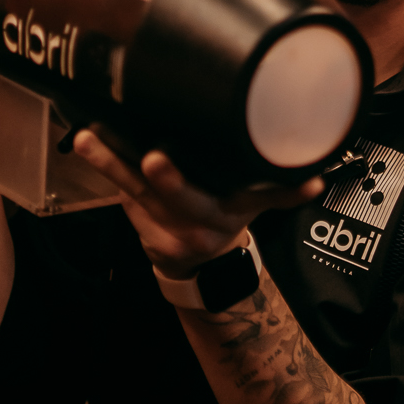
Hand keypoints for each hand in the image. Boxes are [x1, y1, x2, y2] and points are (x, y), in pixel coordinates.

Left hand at [74, 131, 322, 277]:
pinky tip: (92, 141)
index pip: (222, 200)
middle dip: (159, 177)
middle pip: (169, 197)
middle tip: (150, 157)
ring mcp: (158, 226)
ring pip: (133, 192)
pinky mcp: (136, 223)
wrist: (201, 266)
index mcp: (221, 214)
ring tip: (88, 138)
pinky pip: (122, 194)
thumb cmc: (227, 220)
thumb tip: (316, 181)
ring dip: (109, 164)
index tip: (178, 162)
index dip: (205, 186)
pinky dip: (107, 169)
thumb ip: (280, 192)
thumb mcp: (254, 209)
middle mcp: (189, 223)